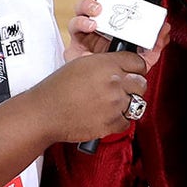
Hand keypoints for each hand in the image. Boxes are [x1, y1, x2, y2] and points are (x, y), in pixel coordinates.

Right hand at [28, 50, 148, 142]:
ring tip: (111, 104)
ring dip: (126, 104)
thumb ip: (106, 64)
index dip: (136, 68)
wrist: (45, 113)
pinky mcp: (111, 123)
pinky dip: (118, 121)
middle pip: (141, 83)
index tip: (133, 73)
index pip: (138, 63)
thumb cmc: (58, 88)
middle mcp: (113, 83)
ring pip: (137, 103)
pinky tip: (106, 116)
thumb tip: (122, 68)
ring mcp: (114, 104)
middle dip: (134, 86)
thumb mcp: (82, 64)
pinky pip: (127, 122)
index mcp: (106, 64)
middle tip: (122, 90)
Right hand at [66, 0, 169, 69]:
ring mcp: (84, 36)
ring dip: (86, 8)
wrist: (104, 96)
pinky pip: (73, 30)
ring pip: (79, 12)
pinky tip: (90, 27)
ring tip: (96, 14)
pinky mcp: (74, 47)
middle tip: (100, 2)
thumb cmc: (119, 76)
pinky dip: (81, 23)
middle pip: (90, 4)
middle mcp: (97, 28)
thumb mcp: (141, 60)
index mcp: (111, 27)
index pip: (106, 4)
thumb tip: (166, 29)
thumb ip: (154, 46)